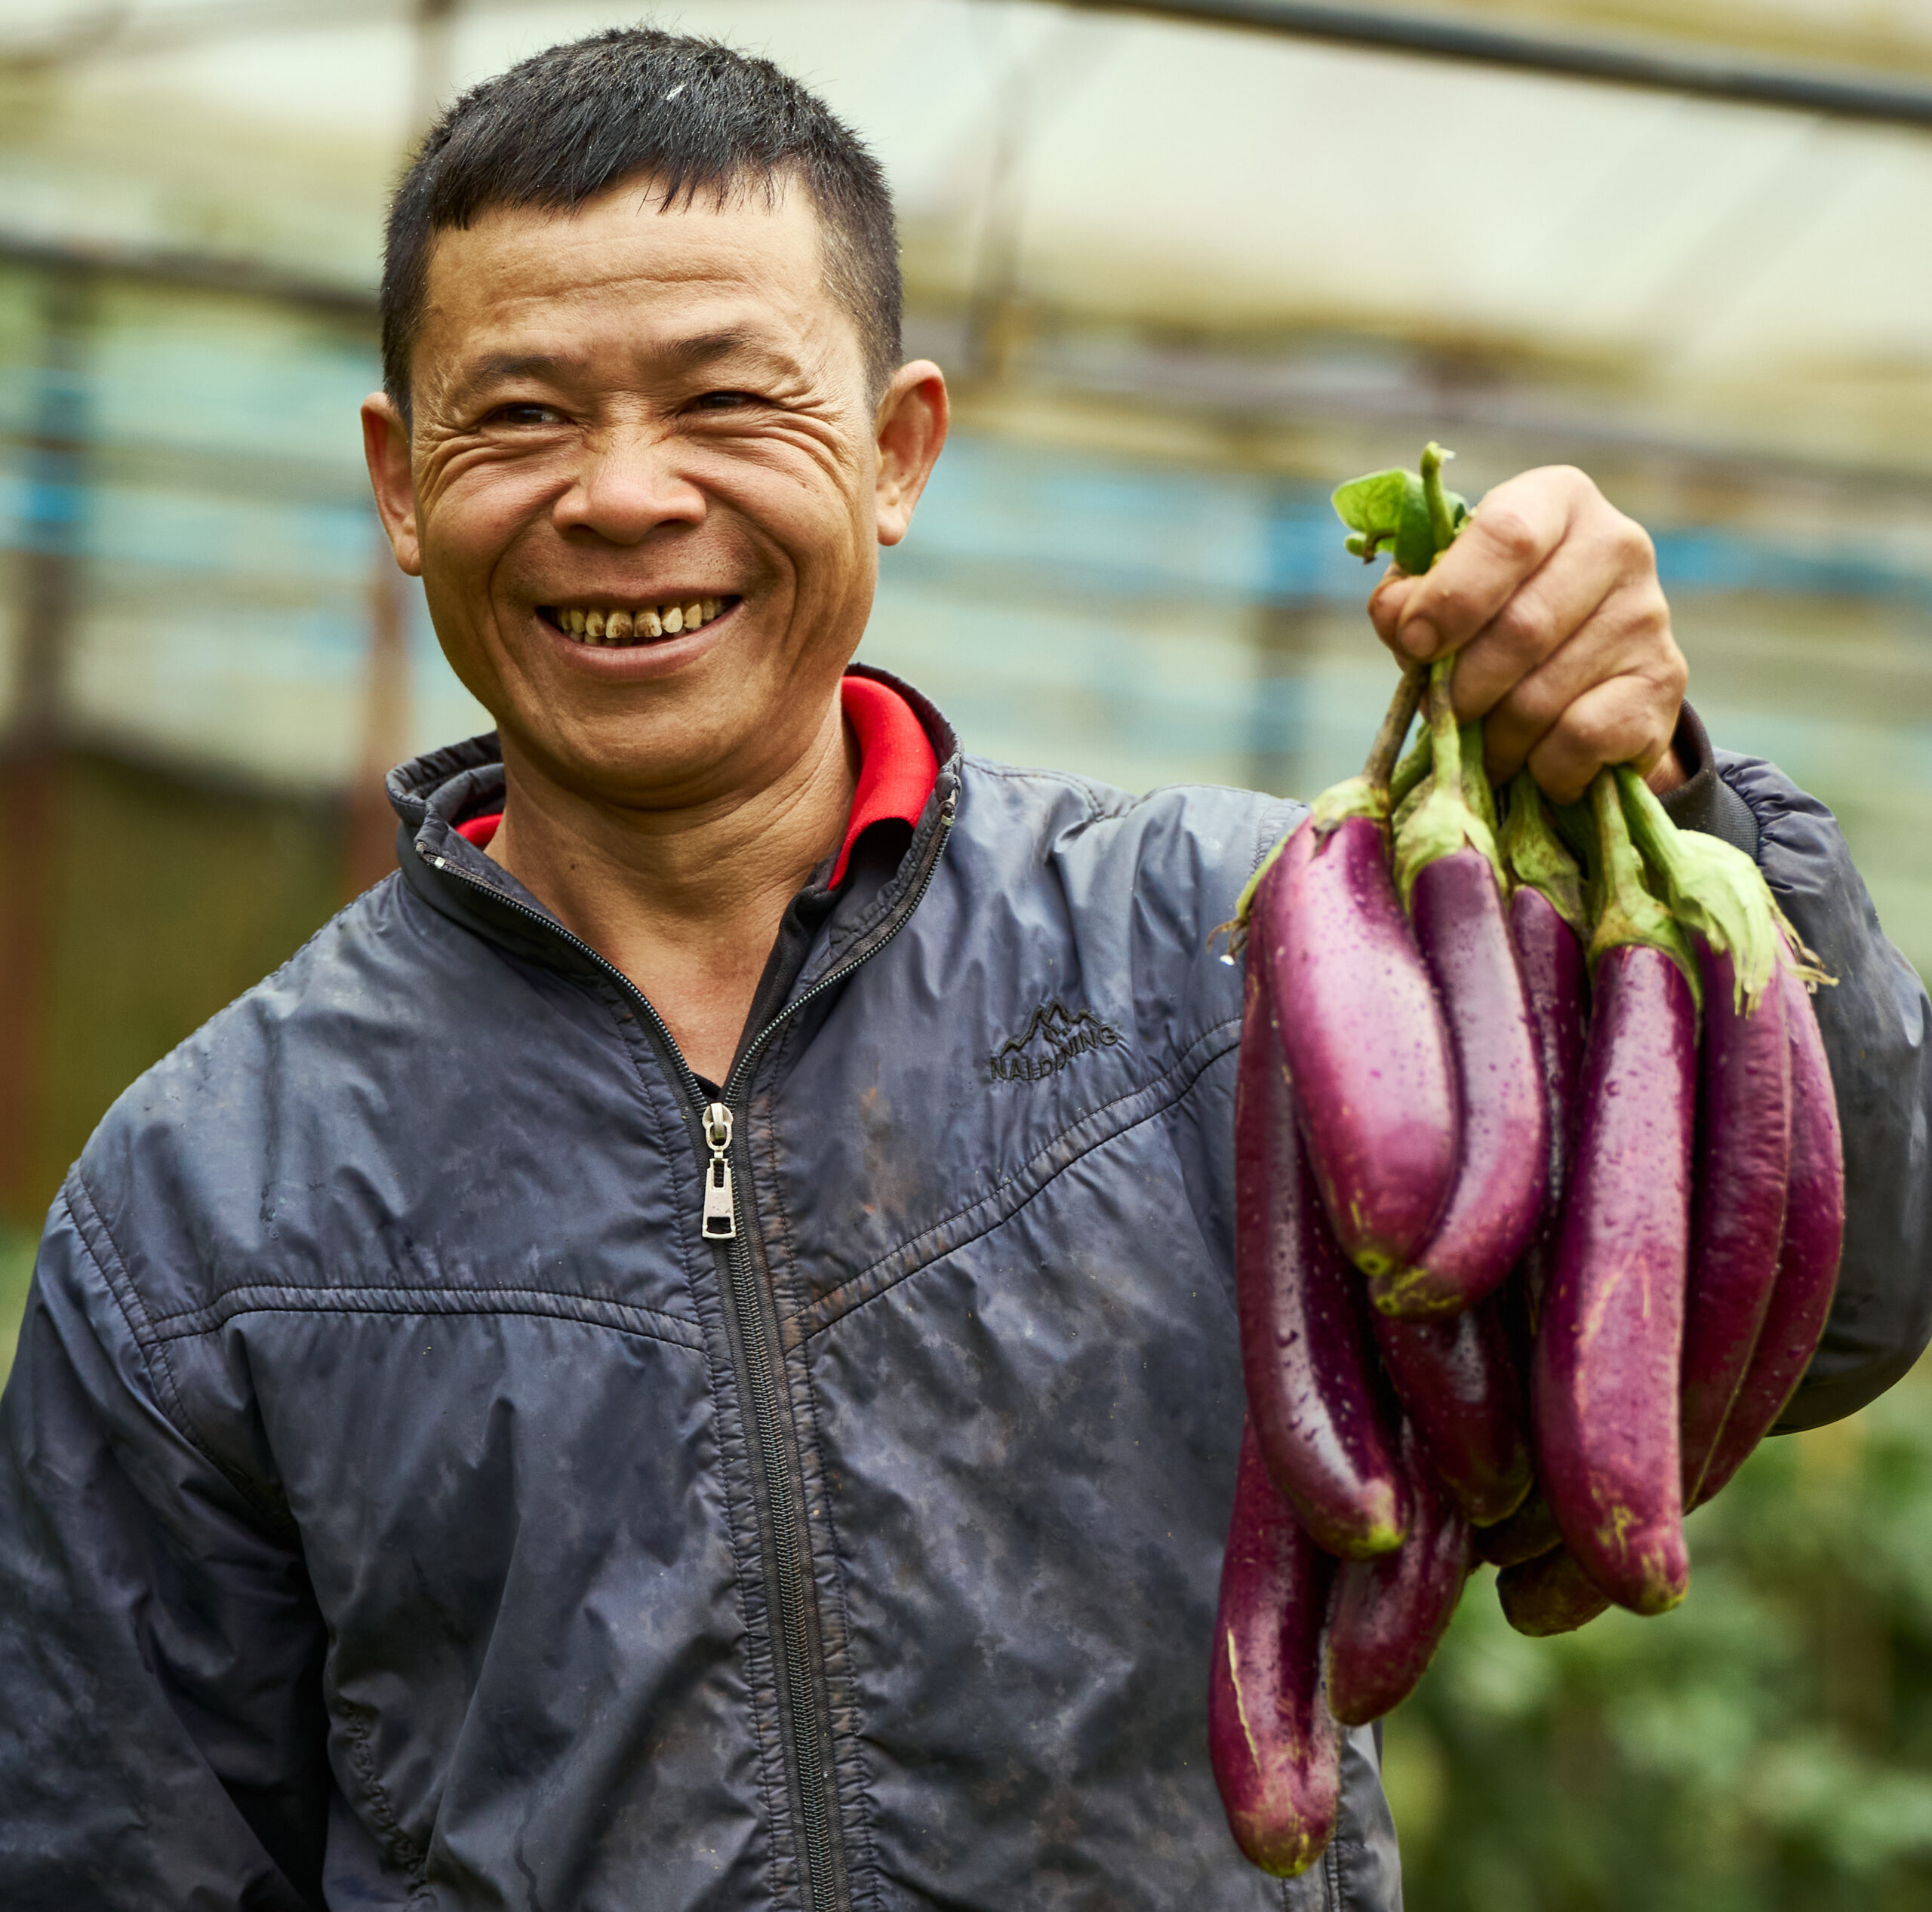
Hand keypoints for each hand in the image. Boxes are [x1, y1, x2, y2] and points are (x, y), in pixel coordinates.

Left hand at [1368, 465, 1687, 803]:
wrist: (1582, 682)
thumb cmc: (1491, 624)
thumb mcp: (1441, 598)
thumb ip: (1407, 601)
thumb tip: (1400, 619)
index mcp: (1556, 501)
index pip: (1506, 536)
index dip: (1450, 598)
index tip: (1415, 645)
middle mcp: (1616, 543)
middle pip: (1522, 629)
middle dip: (1464, 689)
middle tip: (1445, 715)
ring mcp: (1649, 613)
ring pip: (1543, 696)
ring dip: (1494, 739)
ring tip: (1484, 745)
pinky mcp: (1664, 681)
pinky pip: (1580, 738)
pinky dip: (1542, 766)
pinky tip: (1538, 761)